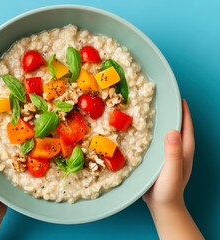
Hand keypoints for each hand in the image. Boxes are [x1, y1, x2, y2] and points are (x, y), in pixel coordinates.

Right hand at [143, 99, 202, 238]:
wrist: (162, 206)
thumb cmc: (168, 190)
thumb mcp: (172, 171)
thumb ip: (173, 153)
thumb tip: (173, 131)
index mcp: (184, 151)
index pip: (186, 127)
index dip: (184, 112)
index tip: (179, 98)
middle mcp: (177, 151)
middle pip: (177, 128)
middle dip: (173, 114)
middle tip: (163, 101)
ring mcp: (168, 156)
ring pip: (166, 134)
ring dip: (162, 123)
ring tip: (151, 112)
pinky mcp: (158, 160)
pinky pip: (157, 143)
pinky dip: (152, 134)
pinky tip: (142, 132)